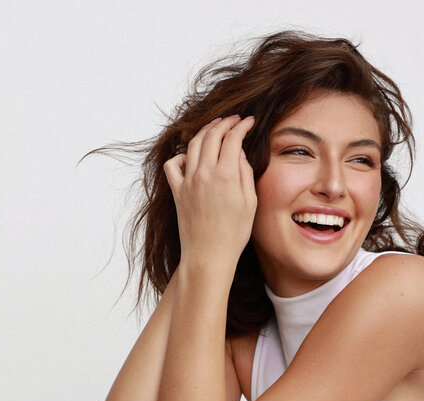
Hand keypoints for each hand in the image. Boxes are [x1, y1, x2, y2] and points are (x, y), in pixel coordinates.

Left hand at [164, 115, 256, 270]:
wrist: (209, 256)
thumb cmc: (233, 235)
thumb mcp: (250, 204)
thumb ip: (246, 174)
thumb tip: (239, 154)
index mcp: (226, 175)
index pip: (233, 138)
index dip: (242, 126)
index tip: (249, 122)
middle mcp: (205, 173)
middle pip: (212, 135)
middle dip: (224, 123)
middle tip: (233, 120)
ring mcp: (188, 181)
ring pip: (192, 144)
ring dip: (204, 131)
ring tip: (214, 128)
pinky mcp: (177, 191)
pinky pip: (173, 164)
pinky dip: (181, 156)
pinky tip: (190, 157)